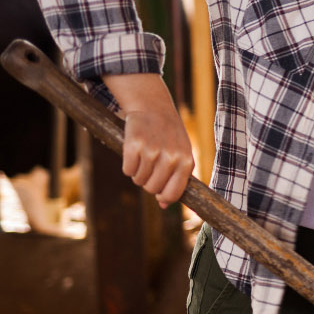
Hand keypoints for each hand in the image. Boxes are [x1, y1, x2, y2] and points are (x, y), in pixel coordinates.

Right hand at [102, 72, 194, 207]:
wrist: (154, 107)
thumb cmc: (170, 136)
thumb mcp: (181, 154)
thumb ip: (177, 179)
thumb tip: (163, 205)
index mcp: (186, 162)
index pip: (173, 194)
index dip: (163, 196)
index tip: (159, 192)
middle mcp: (170, 158)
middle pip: (152, 188)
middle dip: (148, 182)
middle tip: (150, 166)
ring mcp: (152, 152)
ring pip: (138, 180)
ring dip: (138, 172)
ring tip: (144, 156)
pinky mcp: (134, 146)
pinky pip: (127, 170)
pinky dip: (128, 165)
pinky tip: (134, 152)